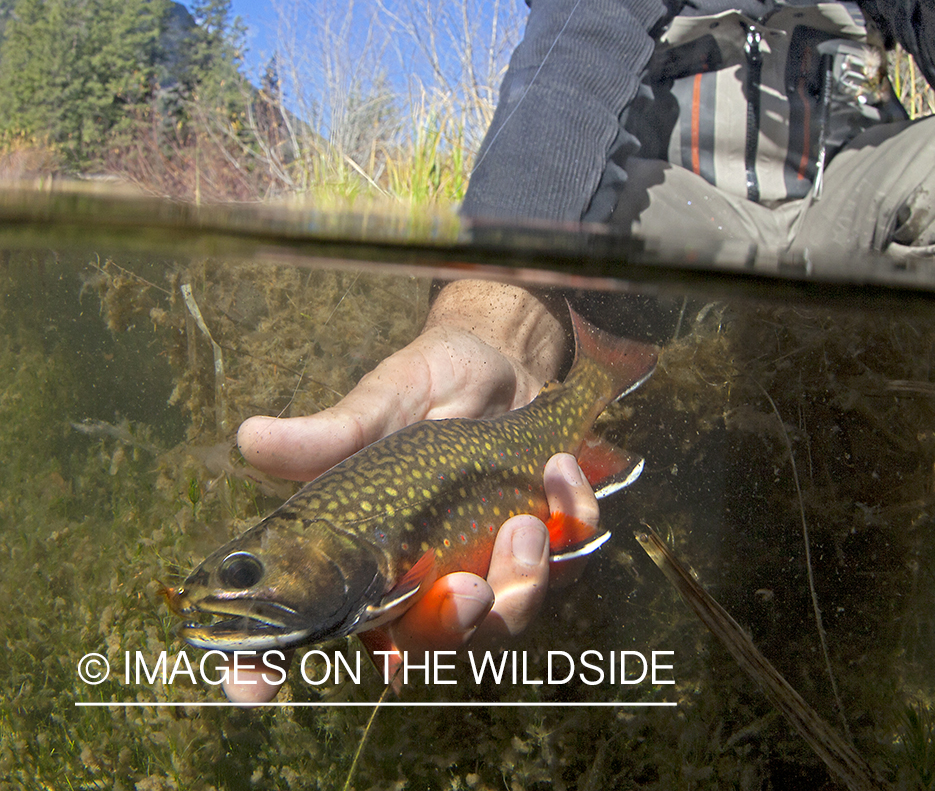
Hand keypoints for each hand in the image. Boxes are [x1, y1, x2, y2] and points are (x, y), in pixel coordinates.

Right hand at [223, 281, 588, 702]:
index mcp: (361, 554)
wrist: (502, 359)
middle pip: (426, 645)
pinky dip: (571, 523)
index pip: (300, 627)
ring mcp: (483, 568)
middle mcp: (417, 577)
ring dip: (523, 582)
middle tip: (471, 589)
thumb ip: (333, 433)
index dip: (262, 668)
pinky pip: (566, 566)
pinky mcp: (539, 549)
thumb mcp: (384, 402)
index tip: (253, 688)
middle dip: (452, 629)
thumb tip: (250, 438)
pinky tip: (560, 469)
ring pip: (505, 621)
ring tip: (528, 520)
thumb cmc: (429, 384)